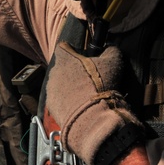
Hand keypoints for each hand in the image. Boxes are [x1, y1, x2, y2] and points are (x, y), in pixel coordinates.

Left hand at [45, 42, 144, 164]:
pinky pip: (59, 100)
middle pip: (62, 66)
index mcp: (64, 58)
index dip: (73, 50)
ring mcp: (50, 90)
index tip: (83, 56)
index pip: (63, 47)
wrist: (90, 117)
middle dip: (72, 70)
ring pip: (59, 84)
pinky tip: (79, 106)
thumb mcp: (113, 62)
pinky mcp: (51, 106)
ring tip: (85, 94)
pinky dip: (67, 101)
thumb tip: (110, 47)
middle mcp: (53, 72)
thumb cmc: (100, 85)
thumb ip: (111, 50)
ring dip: (69, 87)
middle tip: (88, 78)